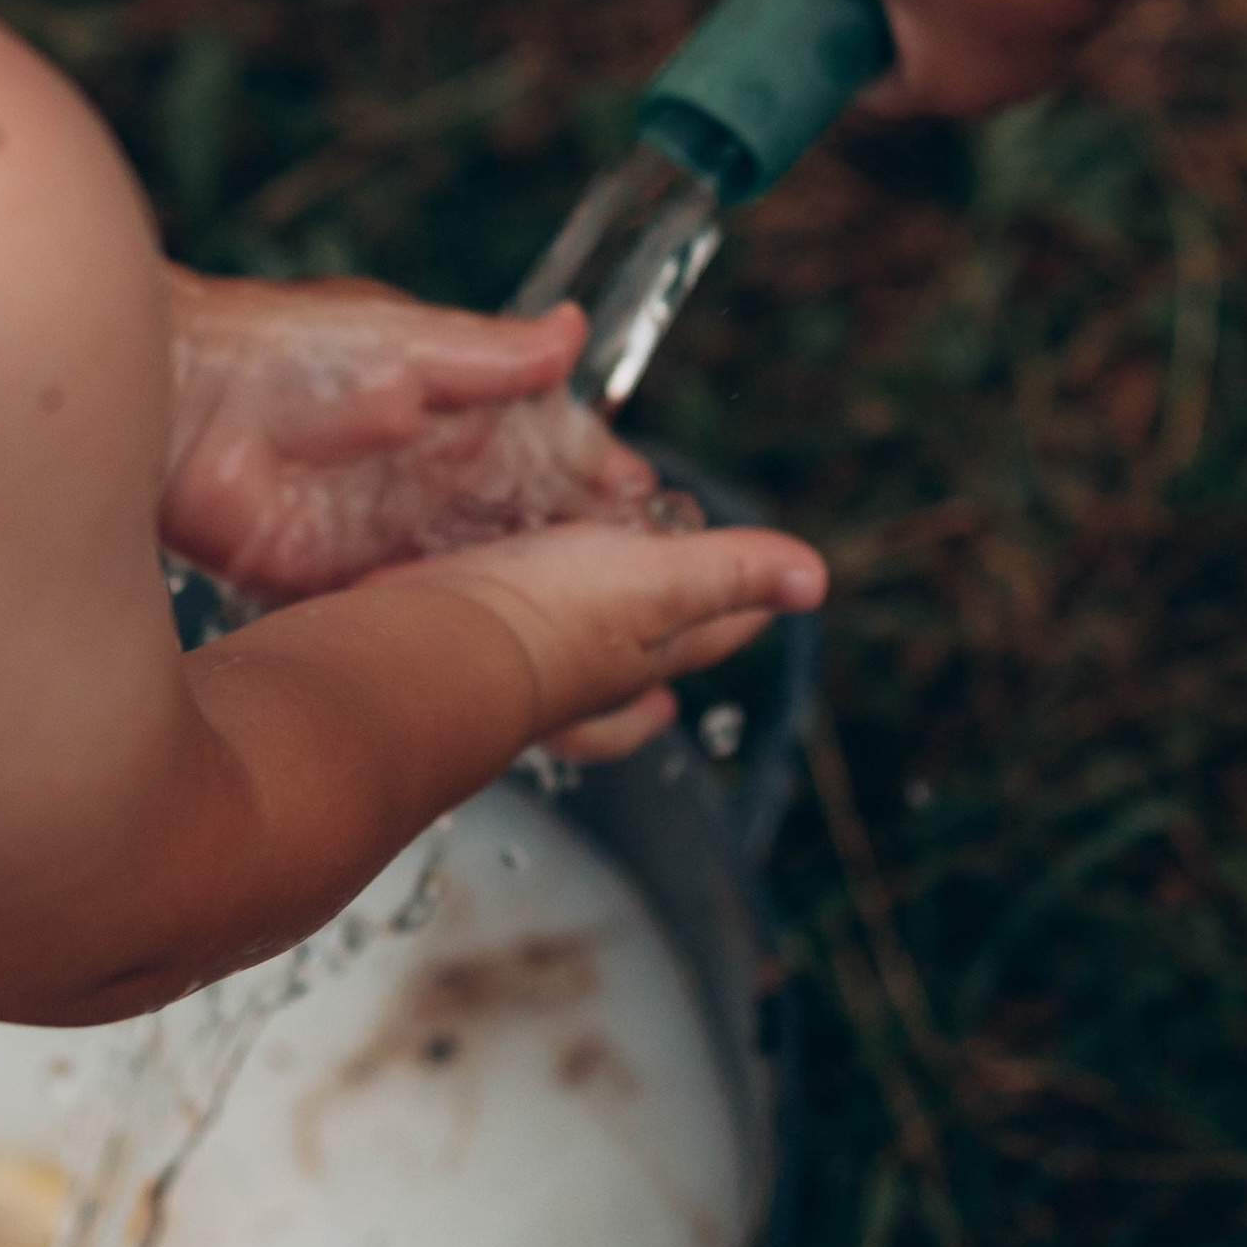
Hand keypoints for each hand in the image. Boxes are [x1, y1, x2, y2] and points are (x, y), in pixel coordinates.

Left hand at [161, 271, 658, 605]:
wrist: (176, 406)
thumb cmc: (279, 349)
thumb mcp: (401, 341)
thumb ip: (490, 355)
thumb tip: (572, 332)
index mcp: (464, 411)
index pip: (560, 455)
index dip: (611, 489)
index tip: (662, 517)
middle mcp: (438, 477)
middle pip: (535, 529)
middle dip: (591, 561)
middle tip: (658, 600)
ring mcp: (394, 536)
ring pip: (487, 580)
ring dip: (536, 608)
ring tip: (602, 650)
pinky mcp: (346, 585)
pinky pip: (418, 619)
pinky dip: (460, 640)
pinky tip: (499, 670)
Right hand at [424, 509, 825, 764]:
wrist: (430, 654)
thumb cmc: (550, 620)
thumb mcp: (660, 580)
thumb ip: (731, 572)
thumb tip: (816, 581)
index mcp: (646, 651)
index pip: (711, 634)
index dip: (743, 613)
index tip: (770, 603)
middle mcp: (591, 673)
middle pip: (646, 667)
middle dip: (669, 655)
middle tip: (682, 660)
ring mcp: (528, 671)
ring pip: (577, 668)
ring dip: (595, 660)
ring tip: (600, 647)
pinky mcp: (468, 651)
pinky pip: (500, 644)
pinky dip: (506, 631)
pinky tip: (489, 610)